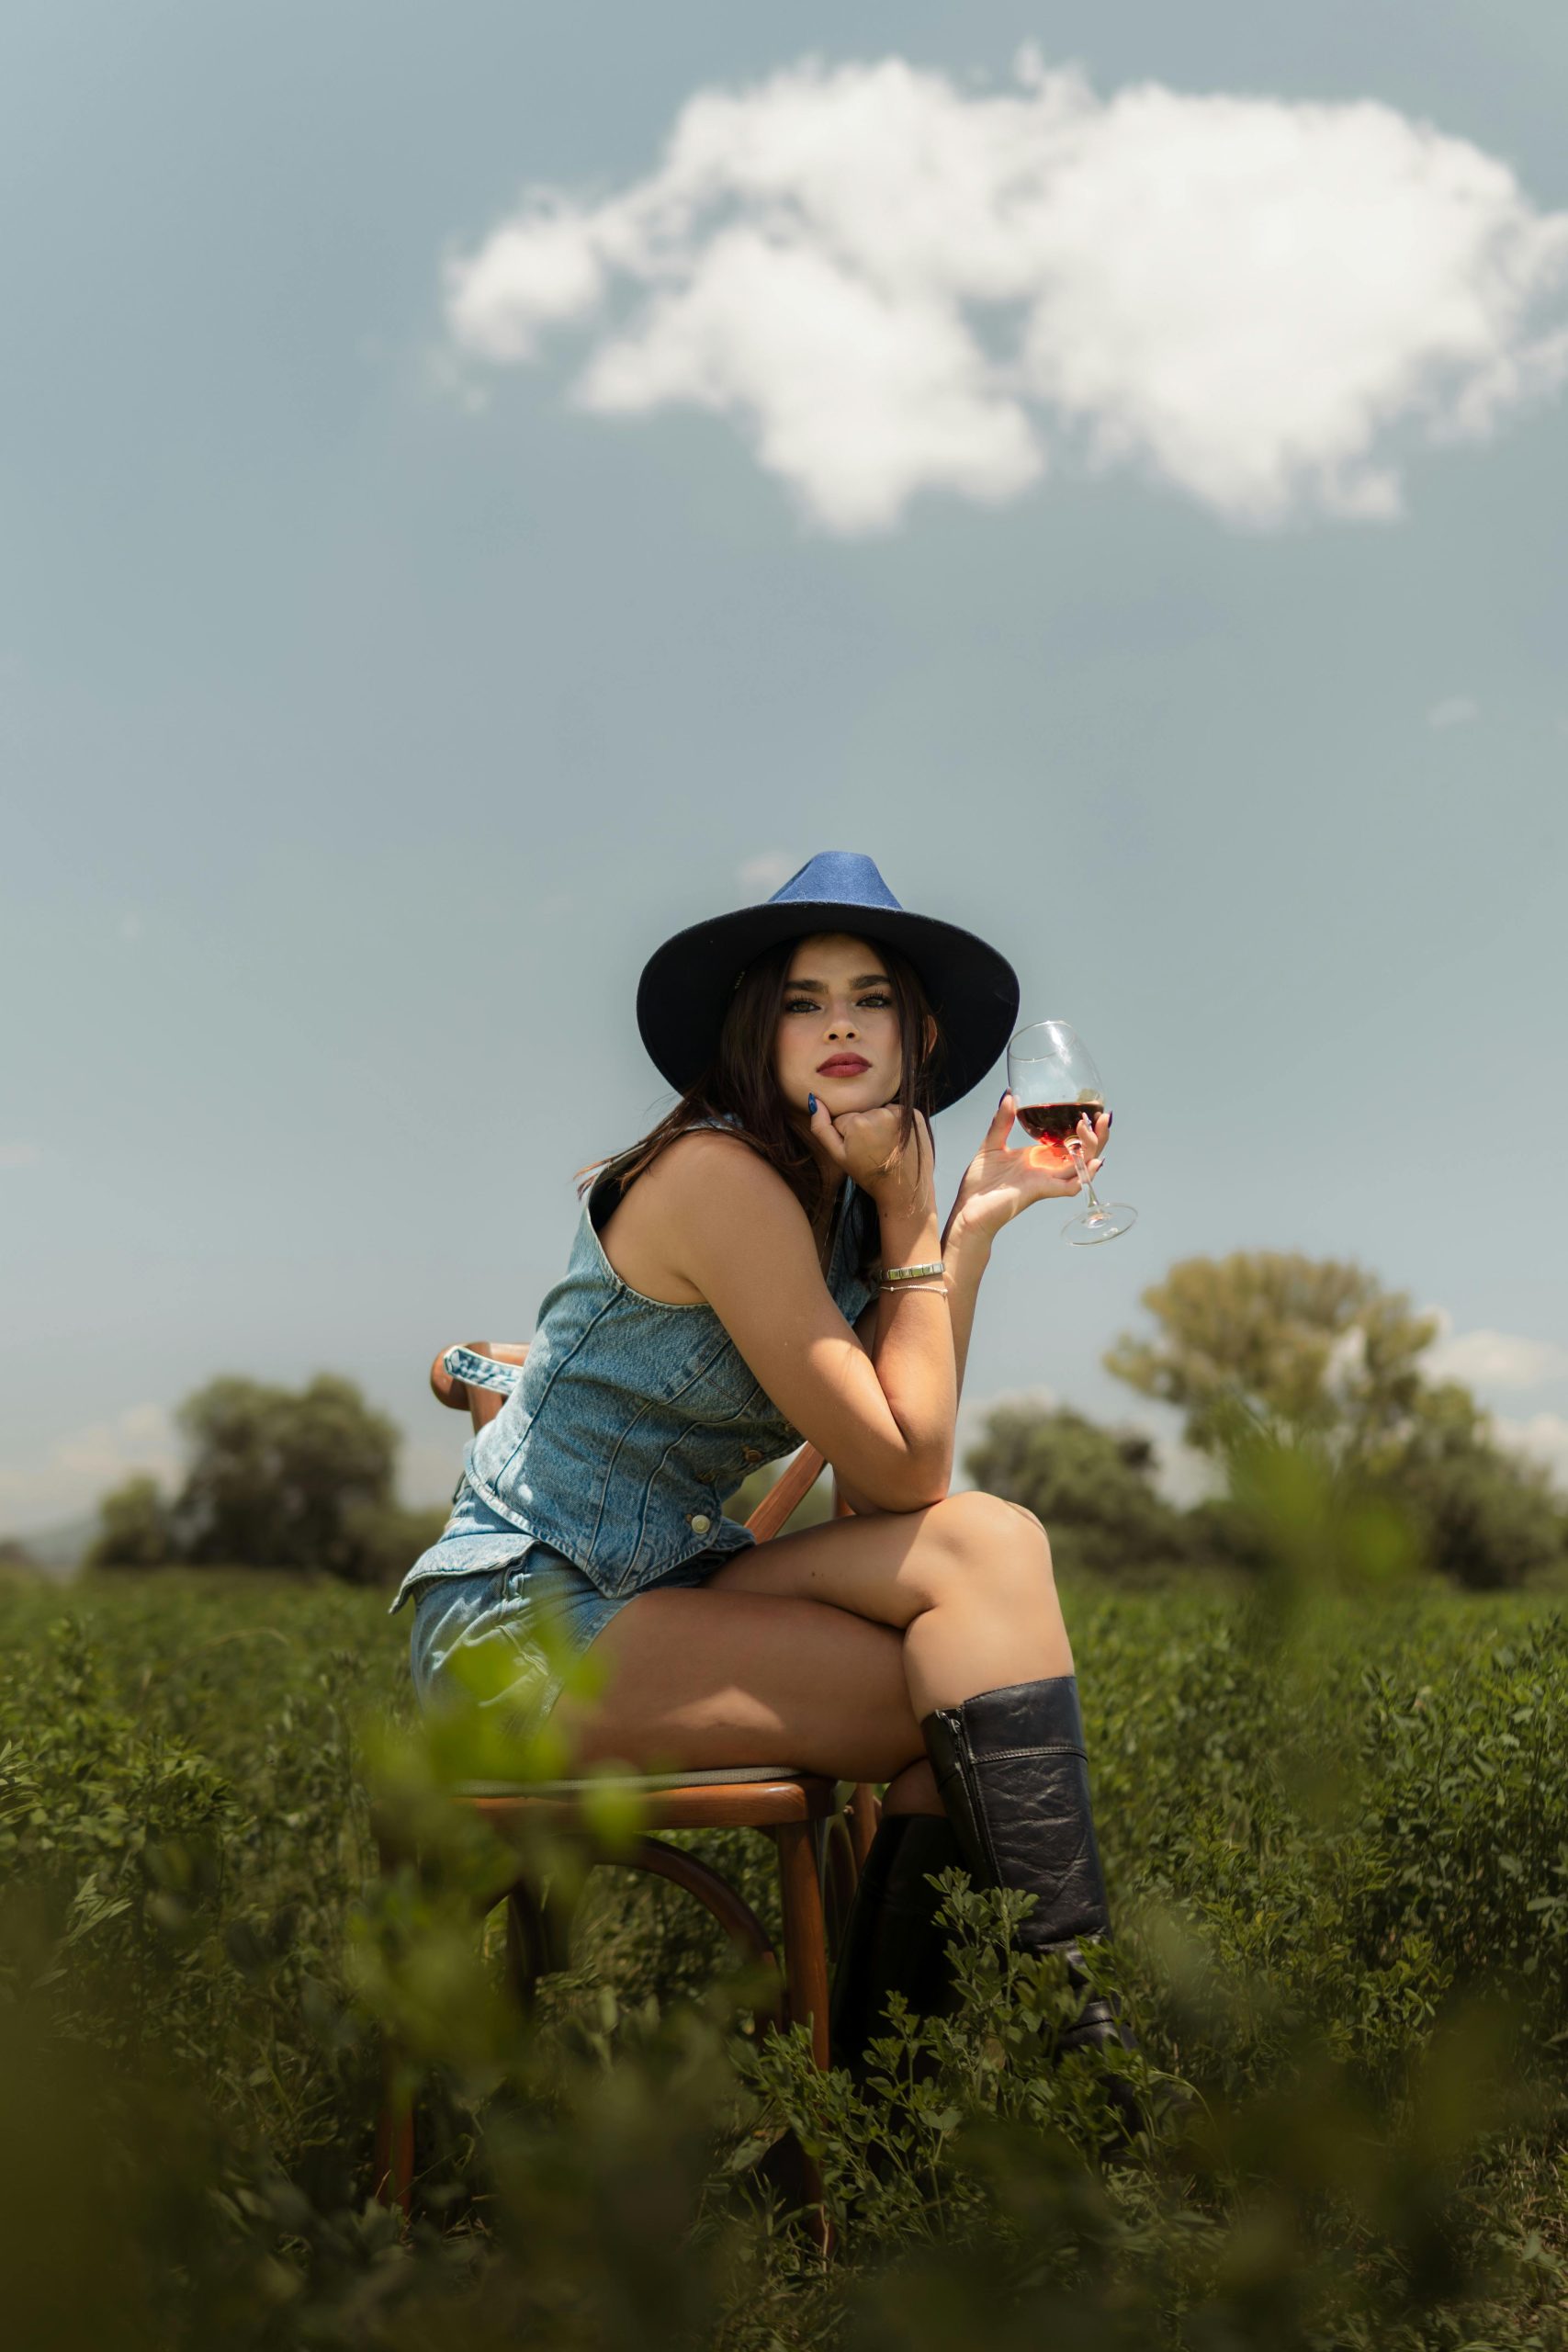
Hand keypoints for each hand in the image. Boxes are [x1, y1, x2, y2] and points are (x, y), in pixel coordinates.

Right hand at [808, 1097, 935, 1220]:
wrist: (903, 1189)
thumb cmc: (868, 1174)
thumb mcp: (838, 1156)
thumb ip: (821, 1127)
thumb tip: (814, 1100)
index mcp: (856, 1122)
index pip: (843, 1119)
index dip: (848, 1135)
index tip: (858, 1150)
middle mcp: (879, 1112)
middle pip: (862, 1113)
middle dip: (864, 1127)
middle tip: (872, 1150)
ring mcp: (899, 1113)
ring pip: (879, 1111)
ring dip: (881, 1124)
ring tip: (886, 1146)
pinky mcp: (915, 1114)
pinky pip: (897, 1112)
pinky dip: (896, 1122)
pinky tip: (897, 1140)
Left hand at [950, 1092, 1110, 1239]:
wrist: (968, 1209)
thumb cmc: (980, 1184)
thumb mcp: (991, 1144)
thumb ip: (1002, 1121)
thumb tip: (1009, 1095)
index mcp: (1039, 1157)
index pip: (1070, 1141)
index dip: (1084, 1128)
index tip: (1090, 1110)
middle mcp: (1048, 1169)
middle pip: (1083, 1152)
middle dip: (1097, 1135)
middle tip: (1103, 1116)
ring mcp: (1047, 1180)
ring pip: (1082, 1165)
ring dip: (1092, 1147)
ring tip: (1092, 1128)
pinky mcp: (1041, 1191)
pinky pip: (1070, 1186)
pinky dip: (1084, 1176)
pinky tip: (1092, 1162)